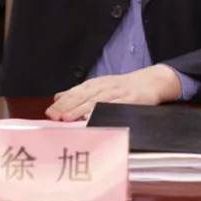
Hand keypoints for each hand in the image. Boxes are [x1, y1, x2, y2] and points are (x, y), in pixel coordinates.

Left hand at [46, 65, 181, 121]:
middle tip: (54, 116)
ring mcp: (118, 92)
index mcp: (96, 84)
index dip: (62, 102)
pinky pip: (115, 106)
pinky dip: (104, 111)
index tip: (49, 112)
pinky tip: (93, 117)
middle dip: (68, 106)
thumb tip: (58, 97)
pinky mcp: (130, 99)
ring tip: (68, 118)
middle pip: (83, 96)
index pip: (76, 92)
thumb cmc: (123, 87)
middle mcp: (105, 86)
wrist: (150, 81)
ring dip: (81, 109)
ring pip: (96, 100)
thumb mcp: (100, 85)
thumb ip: (80, 92)